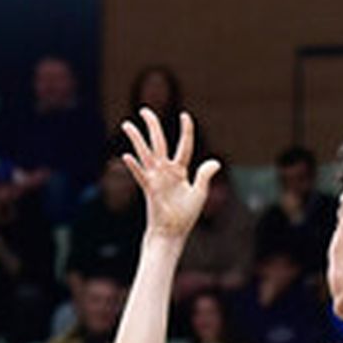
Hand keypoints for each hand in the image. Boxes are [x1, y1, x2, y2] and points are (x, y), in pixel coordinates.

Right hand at [121, 108, 219, 245]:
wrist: (172, 232)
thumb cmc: (185, 215)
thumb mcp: (199, 194)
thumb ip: (204, 176)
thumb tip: (216, 162)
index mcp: (180, 171)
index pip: (184, 146)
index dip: (186, 131)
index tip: (185, 116)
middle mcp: (166, 171)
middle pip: (159, 143)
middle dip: (152, 126)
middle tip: (144, 110)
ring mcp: (156, 179)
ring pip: (145, 154)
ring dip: (136, 139)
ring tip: (127, 124)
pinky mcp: (149, 189)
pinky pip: (141, 175)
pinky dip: (134, 166)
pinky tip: (126, 156)